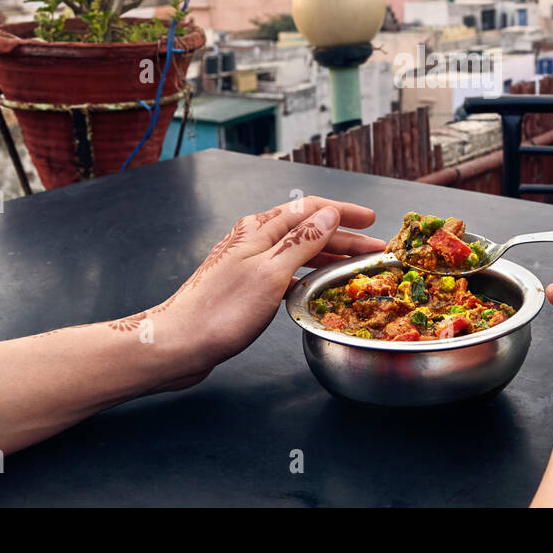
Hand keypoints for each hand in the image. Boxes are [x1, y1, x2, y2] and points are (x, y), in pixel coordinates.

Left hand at [149, 196, 386, 379]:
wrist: (178, 343)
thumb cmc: (221, 311)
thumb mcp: (271, 274)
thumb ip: (303, 242)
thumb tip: (329, 215)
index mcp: (259, 229)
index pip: (310, 209)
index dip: (343, 212)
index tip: (371, 219)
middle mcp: (253, 240)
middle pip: (307, 230)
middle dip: (343, 238)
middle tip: (373, 249)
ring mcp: (249, 263)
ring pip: (299, 252)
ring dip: (329, 257)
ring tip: (356, 267)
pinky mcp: (246, 285)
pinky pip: (287, 271)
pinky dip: (309, 275)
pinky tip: (320, 285)